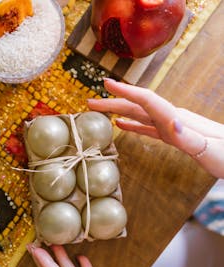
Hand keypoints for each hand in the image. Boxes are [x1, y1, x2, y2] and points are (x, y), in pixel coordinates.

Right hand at [87, 78, 223, 178]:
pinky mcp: (173, 136)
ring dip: (118, 111)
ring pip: (139, 115)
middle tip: (89, 101)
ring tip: (99, 109)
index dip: (125, 91)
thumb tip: (169, 121)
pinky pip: (147, 128)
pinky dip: (131, 125)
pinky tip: (120, 125)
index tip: (106, 83)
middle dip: (114, 101)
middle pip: (138, 106)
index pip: (147, 101)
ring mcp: (172, 126)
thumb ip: (187, 136)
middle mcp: (172, 119)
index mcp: (178, 120)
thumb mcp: (210, 150)